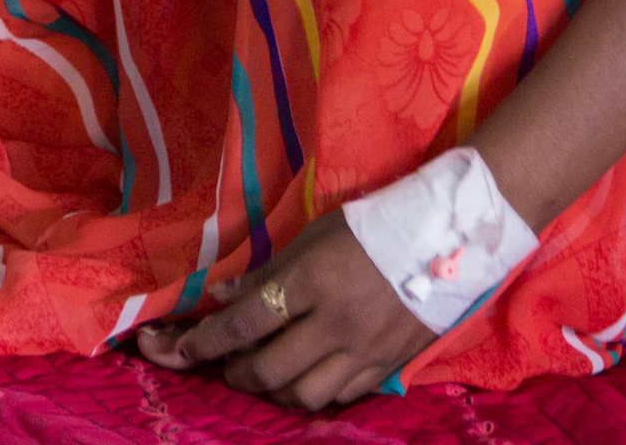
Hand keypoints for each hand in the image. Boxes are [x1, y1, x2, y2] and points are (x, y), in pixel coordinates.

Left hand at [130, 212, 434, 408]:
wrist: (444, 240)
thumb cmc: (369, 228)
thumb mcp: (312, 237)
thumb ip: (266, 273)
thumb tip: (221, 299)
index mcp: (313, 281)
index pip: (246, 321)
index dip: (207, 340)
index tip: (181, 349)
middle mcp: (337, 323)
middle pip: (269, 369)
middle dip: (234, 371)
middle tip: (222, 362)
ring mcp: (364, 351)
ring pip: (303, 394)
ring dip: (271, 389)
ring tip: (259, 373)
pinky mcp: (386, 368)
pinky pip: (338, 396)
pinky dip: (310, 392)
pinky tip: (300, 378)